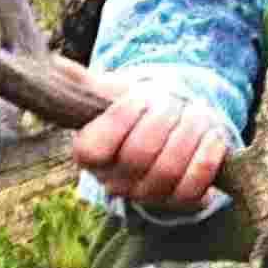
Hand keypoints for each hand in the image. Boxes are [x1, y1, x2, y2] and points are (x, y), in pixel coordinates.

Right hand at [72, 73, 233, 211]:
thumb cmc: (139, 110)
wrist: (174, 131)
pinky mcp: (181, 201)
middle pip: (140, 154)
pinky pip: (194, 186)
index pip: (95, 148)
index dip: (123, 118)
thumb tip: (56, 66)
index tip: (140, 97)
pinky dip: (208, 156)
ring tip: (196, 113)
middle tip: (174, 101)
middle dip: (163, 119)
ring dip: (189, 134)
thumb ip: (84, 83)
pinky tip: (211, 135)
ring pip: (169, 170)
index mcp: (89, 155)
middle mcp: (114, 181)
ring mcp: (147, 195)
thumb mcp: (111, 93)